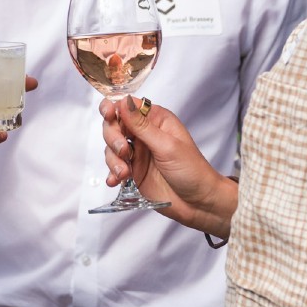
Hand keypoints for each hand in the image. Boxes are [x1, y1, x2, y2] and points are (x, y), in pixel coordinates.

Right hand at [101, 96, 236, 235]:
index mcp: (156, 120)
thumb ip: (142, 126)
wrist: (198, 203)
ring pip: (111, 148)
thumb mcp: (167, 146)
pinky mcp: (132, 172)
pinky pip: (113, 168)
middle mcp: (144, 134)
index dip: (114, 108)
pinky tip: (115, 181)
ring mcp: (137, 154)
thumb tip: (124, 102)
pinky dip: (112, 174)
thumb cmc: (193, 171)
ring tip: (125, 173)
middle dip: (113, 138)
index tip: (108, 115)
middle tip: (123, 151)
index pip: (127, 107)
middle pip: (114, 126)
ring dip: (113, 160)